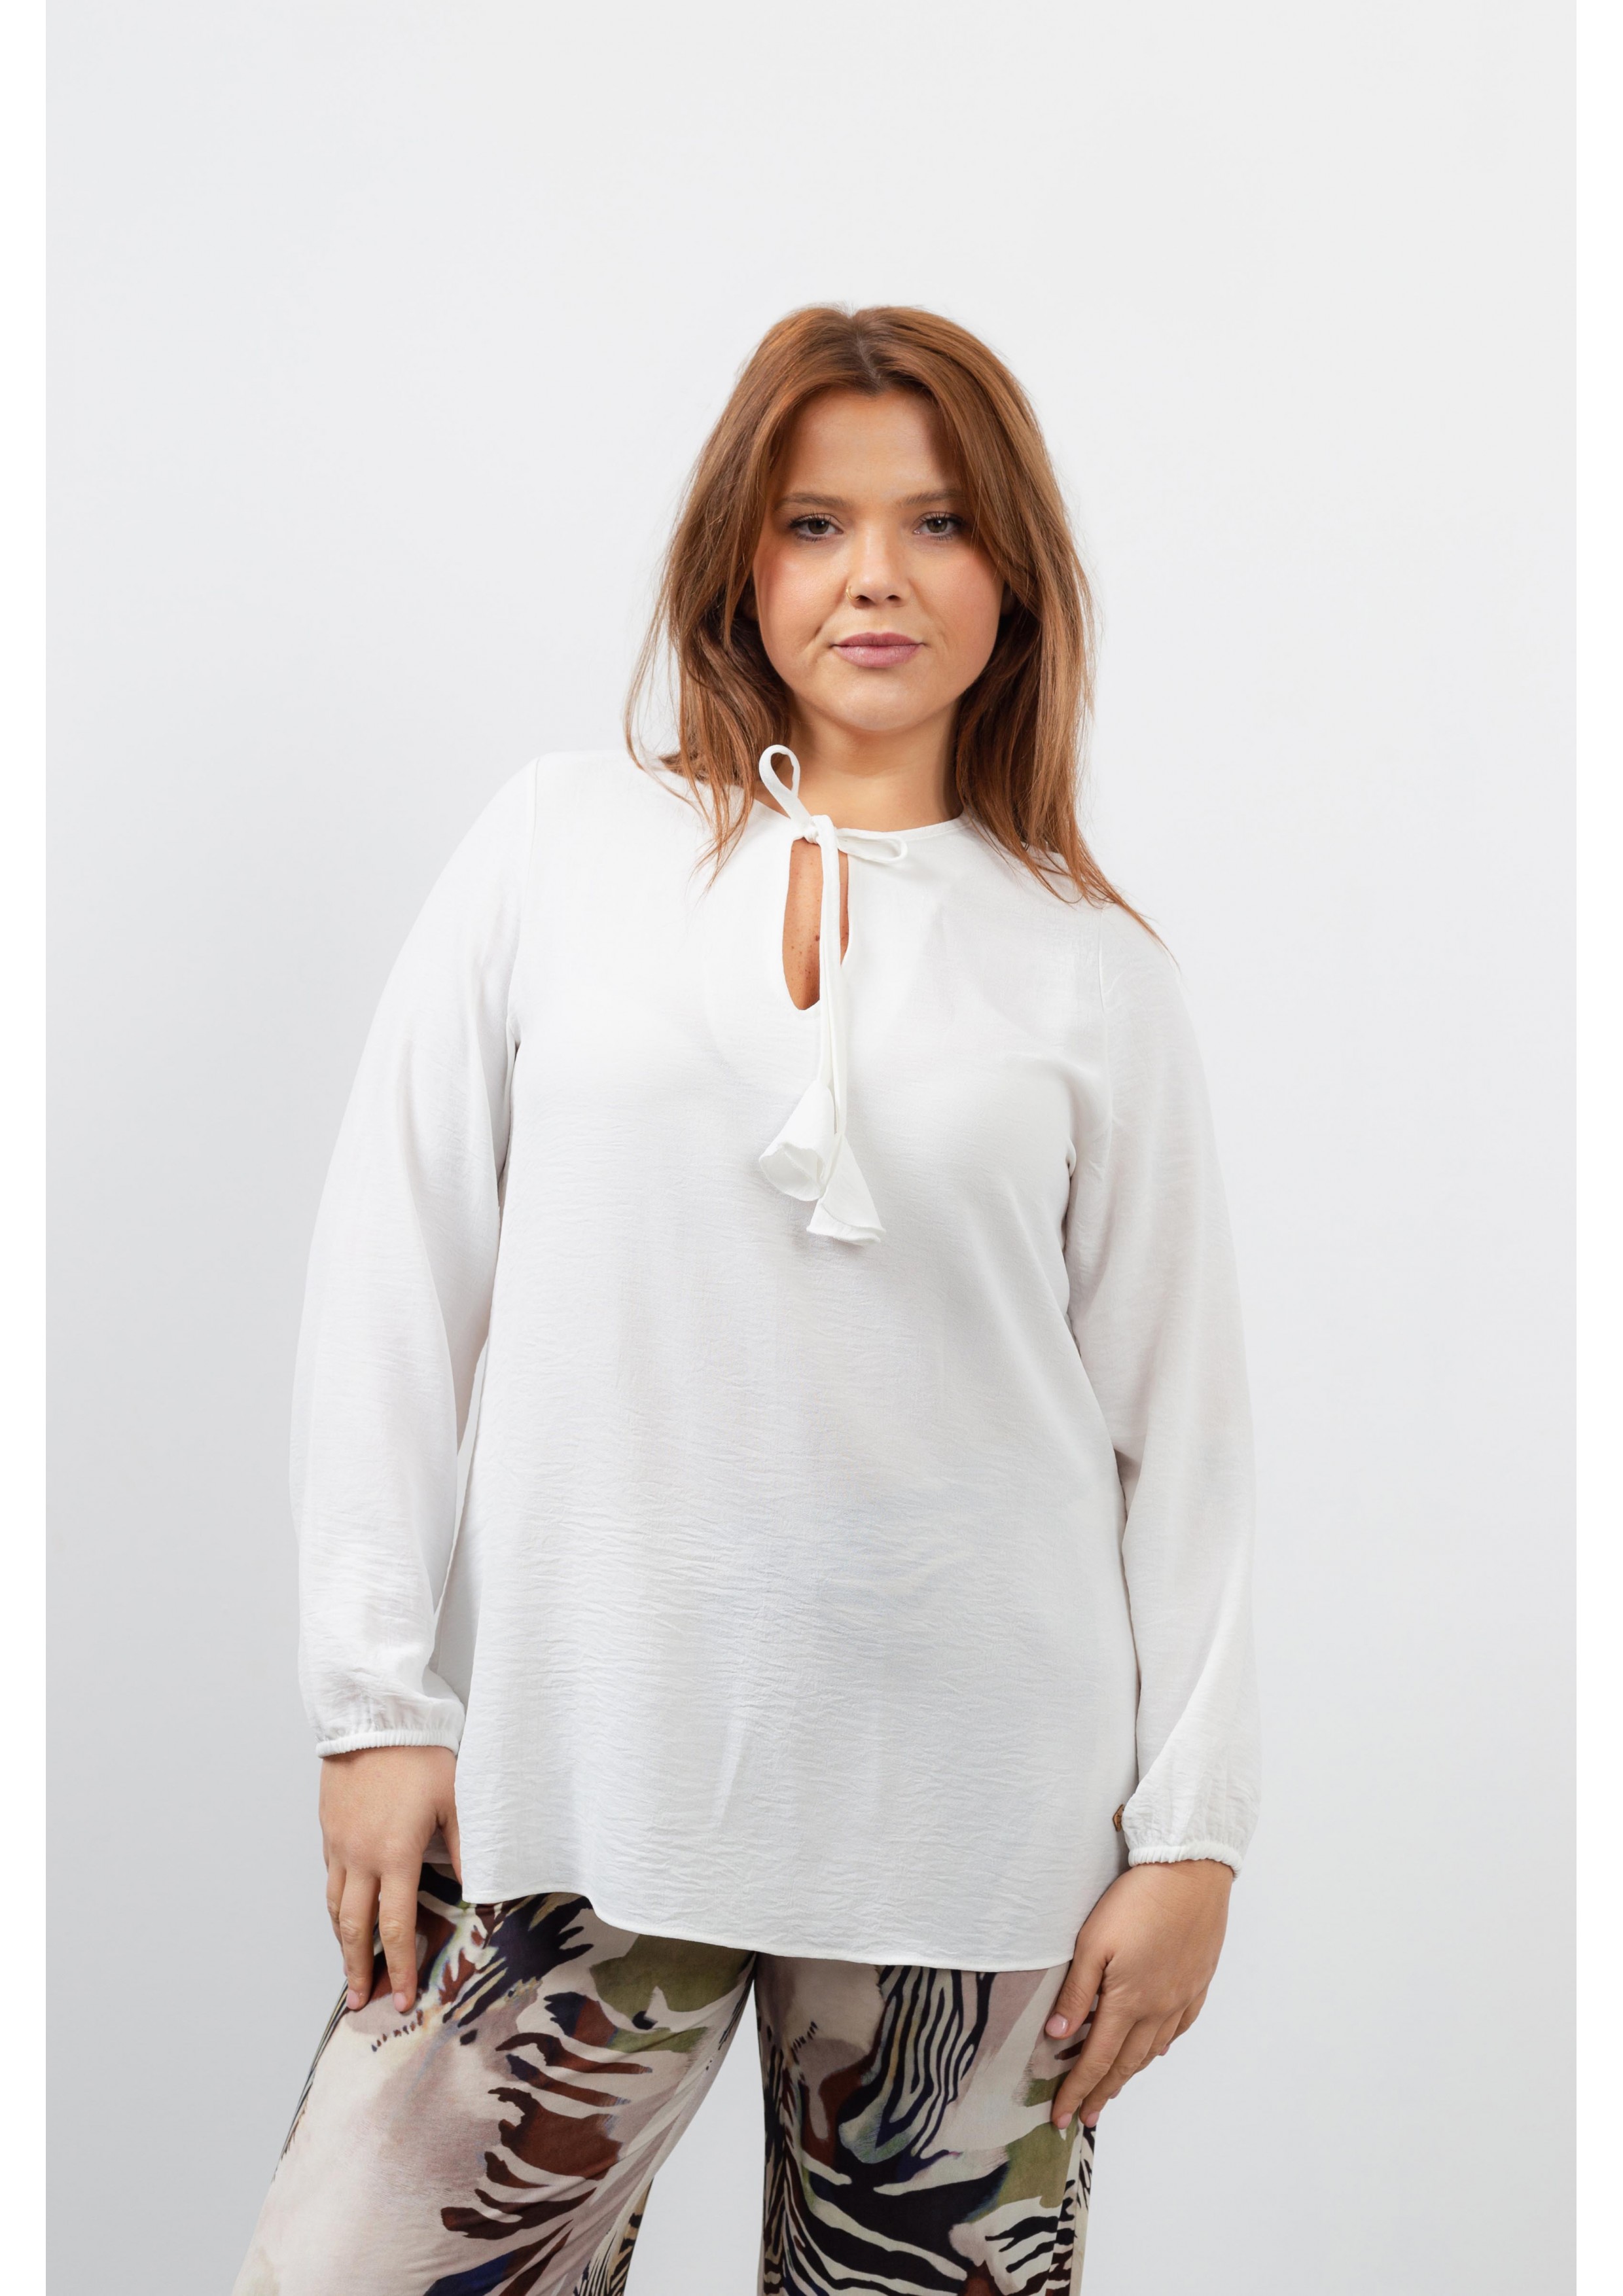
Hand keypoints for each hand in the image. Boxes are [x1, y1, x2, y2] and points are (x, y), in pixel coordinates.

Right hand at [319, 1745, 460, 2014]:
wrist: (374, 1717)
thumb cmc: (419, 1754)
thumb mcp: (455, 1799)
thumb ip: (465, 1850)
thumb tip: (480, 1893)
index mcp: (395, 1855)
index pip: (394, 1928)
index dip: (400, 1968)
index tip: (403, 1998)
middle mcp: (360, 1858)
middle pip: (353, 1928)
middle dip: (358, 1970)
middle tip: (362, 2001)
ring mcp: (339, 1845)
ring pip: (335, 1906)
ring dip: (341, 1943)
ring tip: (349, 1970)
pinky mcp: (328, 1829)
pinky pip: (329, 1878)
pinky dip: (335, 1905)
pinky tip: (344, 1913)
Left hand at [1045, 1859, 1231, 2130]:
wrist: (1190, 1872)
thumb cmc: (1137, 1900)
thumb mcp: (1093, 1942)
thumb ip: (1076, 1994)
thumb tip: (1057, 2036)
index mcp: (1128, 2002)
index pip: (1096, 2060)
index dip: (1077, 2090)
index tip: (1061, 2117)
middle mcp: (1158, 2009)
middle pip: (1125, 2064)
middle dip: (1101, 2093)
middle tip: (1085, 2116)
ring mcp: (1182, 1997)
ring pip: (1152, 2051)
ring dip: (1129, 2074)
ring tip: (1112, 2090)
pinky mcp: (1198, 1982)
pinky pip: (1179, 2028)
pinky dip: (1161, 2047)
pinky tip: (1154, 2051)